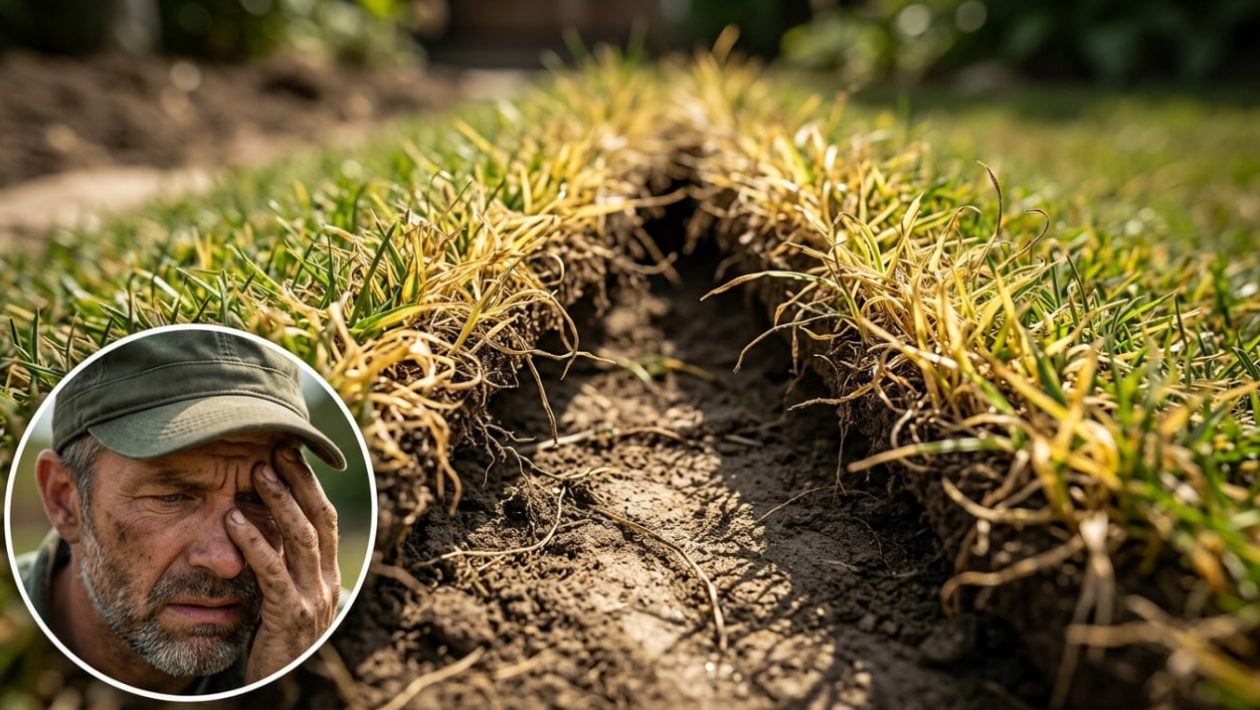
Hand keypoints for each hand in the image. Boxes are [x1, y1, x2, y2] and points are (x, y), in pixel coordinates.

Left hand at [225, 444, 340, 682]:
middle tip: (277, 449)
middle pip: (321, 519)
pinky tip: (235, 520)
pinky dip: (255, 542)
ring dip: (281, 502)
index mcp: (328, 576)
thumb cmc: (273, 644)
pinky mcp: (290, 616)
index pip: (326, 519)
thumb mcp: (284, 601)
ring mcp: (313, 600)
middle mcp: (328, 583)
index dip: (310, 484)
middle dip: (300, 481)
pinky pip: (273, 572)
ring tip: (259, 472)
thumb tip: (265, 527)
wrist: (279, 689)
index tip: (291, 452)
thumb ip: (282, 568)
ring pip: (304, 539)